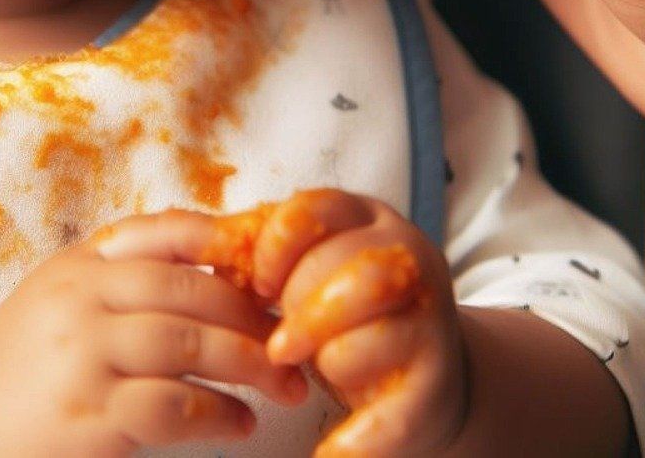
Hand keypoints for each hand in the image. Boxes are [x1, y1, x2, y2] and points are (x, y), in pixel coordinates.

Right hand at [0, 208, 307, 457]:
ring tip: (282, 384)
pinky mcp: (90, 416)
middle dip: (250, 315)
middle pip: (188, 290)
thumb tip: (217, 265)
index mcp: (81, 261)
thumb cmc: (24, 358)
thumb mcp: (61, 292)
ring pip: (187, 345)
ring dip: (247, 365)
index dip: (224, 242)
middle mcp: (82, 298)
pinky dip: (217, 415)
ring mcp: (84, 356)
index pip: (163, 232)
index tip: (268, 267)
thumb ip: (121, 274)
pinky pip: (172, 407)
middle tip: (291, 337)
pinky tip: (240, 423)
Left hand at [245, 188, 464, 456]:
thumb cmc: (339, 313)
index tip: (256, 287)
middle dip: (297, 308)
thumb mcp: (304, 268)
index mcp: (366, 217)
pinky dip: (355, 438)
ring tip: (304, 370)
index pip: (312, 210)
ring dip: (324, 354)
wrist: (418, 377)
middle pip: (345, 267)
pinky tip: (327, 452)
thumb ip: (262, 253)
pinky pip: (393, 409)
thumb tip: (207, 248)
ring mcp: (432, 317)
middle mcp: (408, 255)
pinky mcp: (438, 385)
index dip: (273, 249)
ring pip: (370, 327)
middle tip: (278, 339)